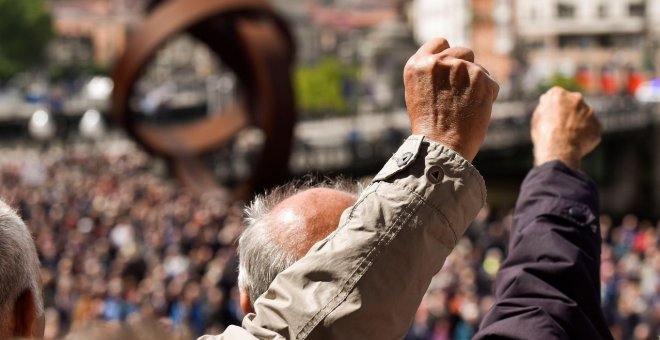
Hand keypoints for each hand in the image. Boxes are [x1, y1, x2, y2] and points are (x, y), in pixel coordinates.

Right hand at [403, 37, 498, 160]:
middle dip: (466, 68)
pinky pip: (491, 83)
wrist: (441, 146)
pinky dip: (487, 97)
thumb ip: (430, 74)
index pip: (440, 43)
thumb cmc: (429, 127)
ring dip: (477, 84)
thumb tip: (449, 62)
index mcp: (417, 65)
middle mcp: (437, 62)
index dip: (447, 55)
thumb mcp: (417, 94)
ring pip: (479, 69)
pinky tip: (475, 112)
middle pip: (463, 51)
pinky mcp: (480, 78)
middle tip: (461, 93)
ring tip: (466, 107)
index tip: (451, 70)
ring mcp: (460, 68)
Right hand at [531, 87, 601, 167]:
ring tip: (567, 138)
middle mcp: (576, 98)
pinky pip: (591, 130)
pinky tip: (575, 143)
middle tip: (560, 127)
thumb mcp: (537, 118)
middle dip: (568, 112)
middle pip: (573, 104)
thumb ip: (545, 107)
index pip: (556, 96)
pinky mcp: (597, 126)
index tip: (550, 116)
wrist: (559, 149)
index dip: (553, 107)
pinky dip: (585, 135)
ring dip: (578, 124)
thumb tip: (548, 104)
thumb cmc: (544, 134)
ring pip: (584, 117)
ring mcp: (589, 112)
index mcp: (559, 94)